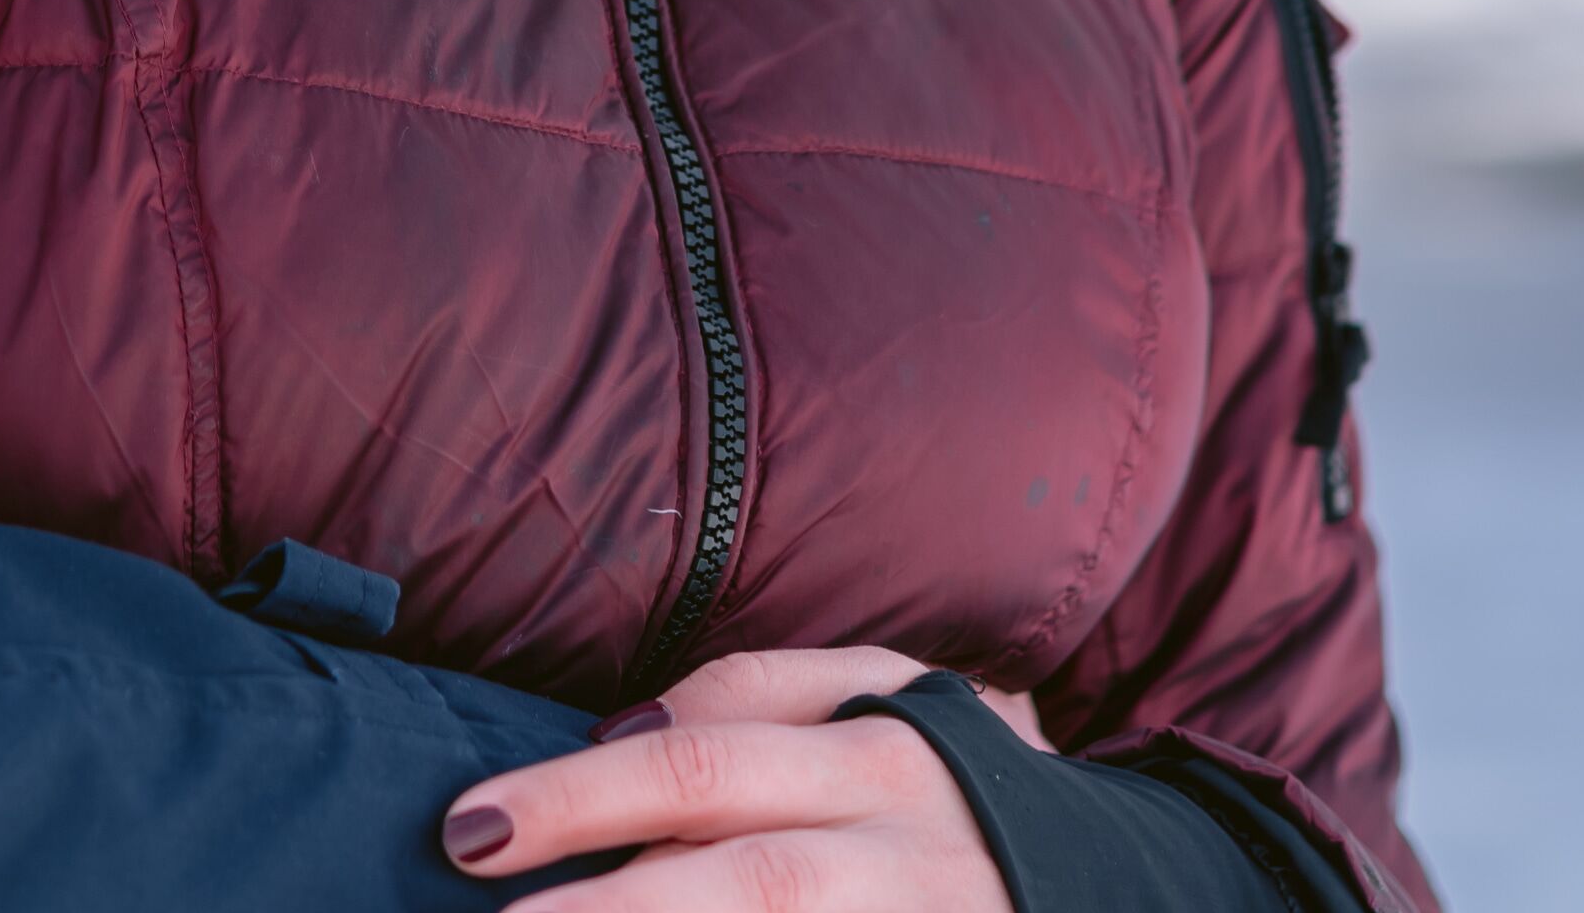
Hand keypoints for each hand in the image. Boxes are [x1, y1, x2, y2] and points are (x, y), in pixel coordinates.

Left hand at [442, 646, 1035, 907]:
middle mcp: (900, 847)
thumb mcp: (889, 693)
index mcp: (883, 749)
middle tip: (481, 882)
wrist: (1113, 876)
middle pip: (740, 876)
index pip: (705, 759)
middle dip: (604, 901)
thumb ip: (762, 692)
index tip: (470, 831)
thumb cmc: (958, 771)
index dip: (581, 792)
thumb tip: (621, 730)